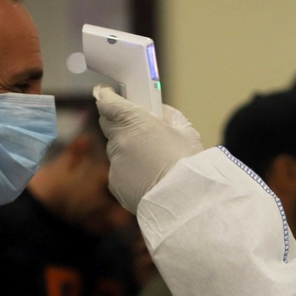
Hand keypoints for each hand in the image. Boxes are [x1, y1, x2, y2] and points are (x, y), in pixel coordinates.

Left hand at [94, 86, 202, 211]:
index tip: (109, 94)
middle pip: (109, 125)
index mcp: (133, 121)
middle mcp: (118, 141)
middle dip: (120, 124)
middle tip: (139, 128)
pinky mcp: (115, 184)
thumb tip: (159, 112)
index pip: (107, 102)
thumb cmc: (188, 164)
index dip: (107, 96)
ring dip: (128, 150)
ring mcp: (115, 164)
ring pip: (117, 150)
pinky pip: (119, 171)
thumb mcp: (186, 131)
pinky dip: (130, 172)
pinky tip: (150, 178)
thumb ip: (168, 116)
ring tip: (153, 161)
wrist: (184, 201)